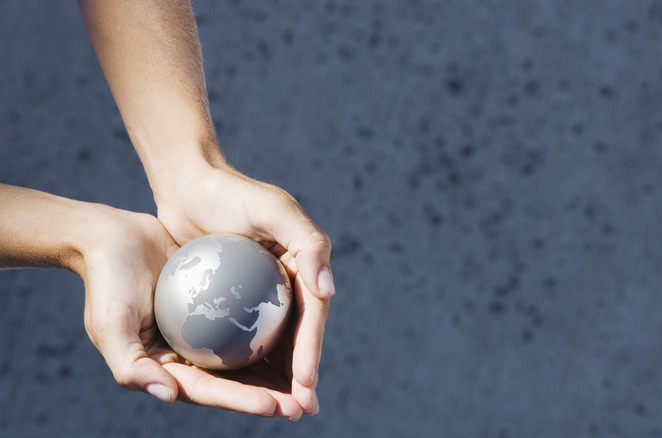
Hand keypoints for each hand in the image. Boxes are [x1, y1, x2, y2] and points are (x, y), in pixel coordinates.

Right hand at [80, 206, 310, 417]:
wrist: (112, 236)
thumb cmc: (107, 281)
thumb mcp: (110, 325)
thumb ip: (131, 367)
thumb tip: (170, 395)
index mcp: (165, 369)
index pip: (209, 390)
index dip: (242, 400)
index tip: (275, 405)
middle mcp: (188, 355)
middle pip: (235, 381)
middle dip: (271, 397)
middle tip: (306, 406)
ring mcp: (204, 332)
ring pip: (246, 356)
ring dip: (278, 371)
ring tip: (310, 382)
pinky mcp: (218, 305)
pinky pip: (248, 320)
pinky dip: (271, 329)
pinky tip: (302, 329)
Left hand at [152, 163, 332, 415]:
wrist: (188, 184)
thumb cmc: (232, 193)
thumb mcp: (274, 209)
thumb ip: (309, 242)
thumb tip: (329, 291)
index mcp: (306, 264)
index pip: (313, 314)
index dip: (311, 350)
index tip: (305, 383)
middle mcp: (288, 282)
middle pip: (298, 335)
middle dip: (302, 375)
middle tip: (301, 411)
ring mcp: (260, 292)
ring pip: (272, 342)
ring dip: (278, 378)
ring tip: (279, 411)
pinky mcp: (233, 299)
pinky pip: (241, 335)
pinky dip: (246, 362)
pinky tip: (239, 388)